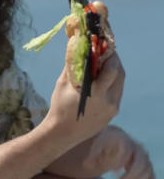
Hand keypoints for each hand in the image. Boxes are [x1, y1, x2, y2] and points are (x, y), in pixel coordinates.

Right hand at [46, 29, 124, 144]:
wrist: (62, 133)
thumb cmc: (59, 107)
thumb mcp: (63, 84)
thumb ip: (72, 64)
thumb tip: (75, 45)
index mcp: (96, 93)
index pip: (112, 68)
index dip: (110, 55)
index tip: (104, 46)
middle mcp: (109, 101)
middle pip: (120, 75)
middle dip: (114, 62)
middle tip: (106, 53)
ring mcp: (113, 108)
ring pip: (120, 84)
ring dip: (114, 73)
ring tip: (103, 65)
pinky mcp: (113, 114)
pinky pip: (116, 94)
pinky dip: (112, 84)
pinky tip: (102, 81)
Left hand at [83, 125, 155, 178]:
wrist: (108, 141)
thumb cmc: (98, 144)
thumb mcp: (92, 148)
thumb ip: (92, 155)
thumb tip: (87, 165)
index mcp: (121, 139)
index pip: (126, 149)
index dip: (121, 160)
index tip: (114, 171)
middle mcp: (134, 146)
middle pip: (140, 162)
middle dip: (131, 176)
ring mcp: (141, 156)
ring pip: (147, 169)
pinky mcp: (144, 166)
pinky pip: (151, 175)